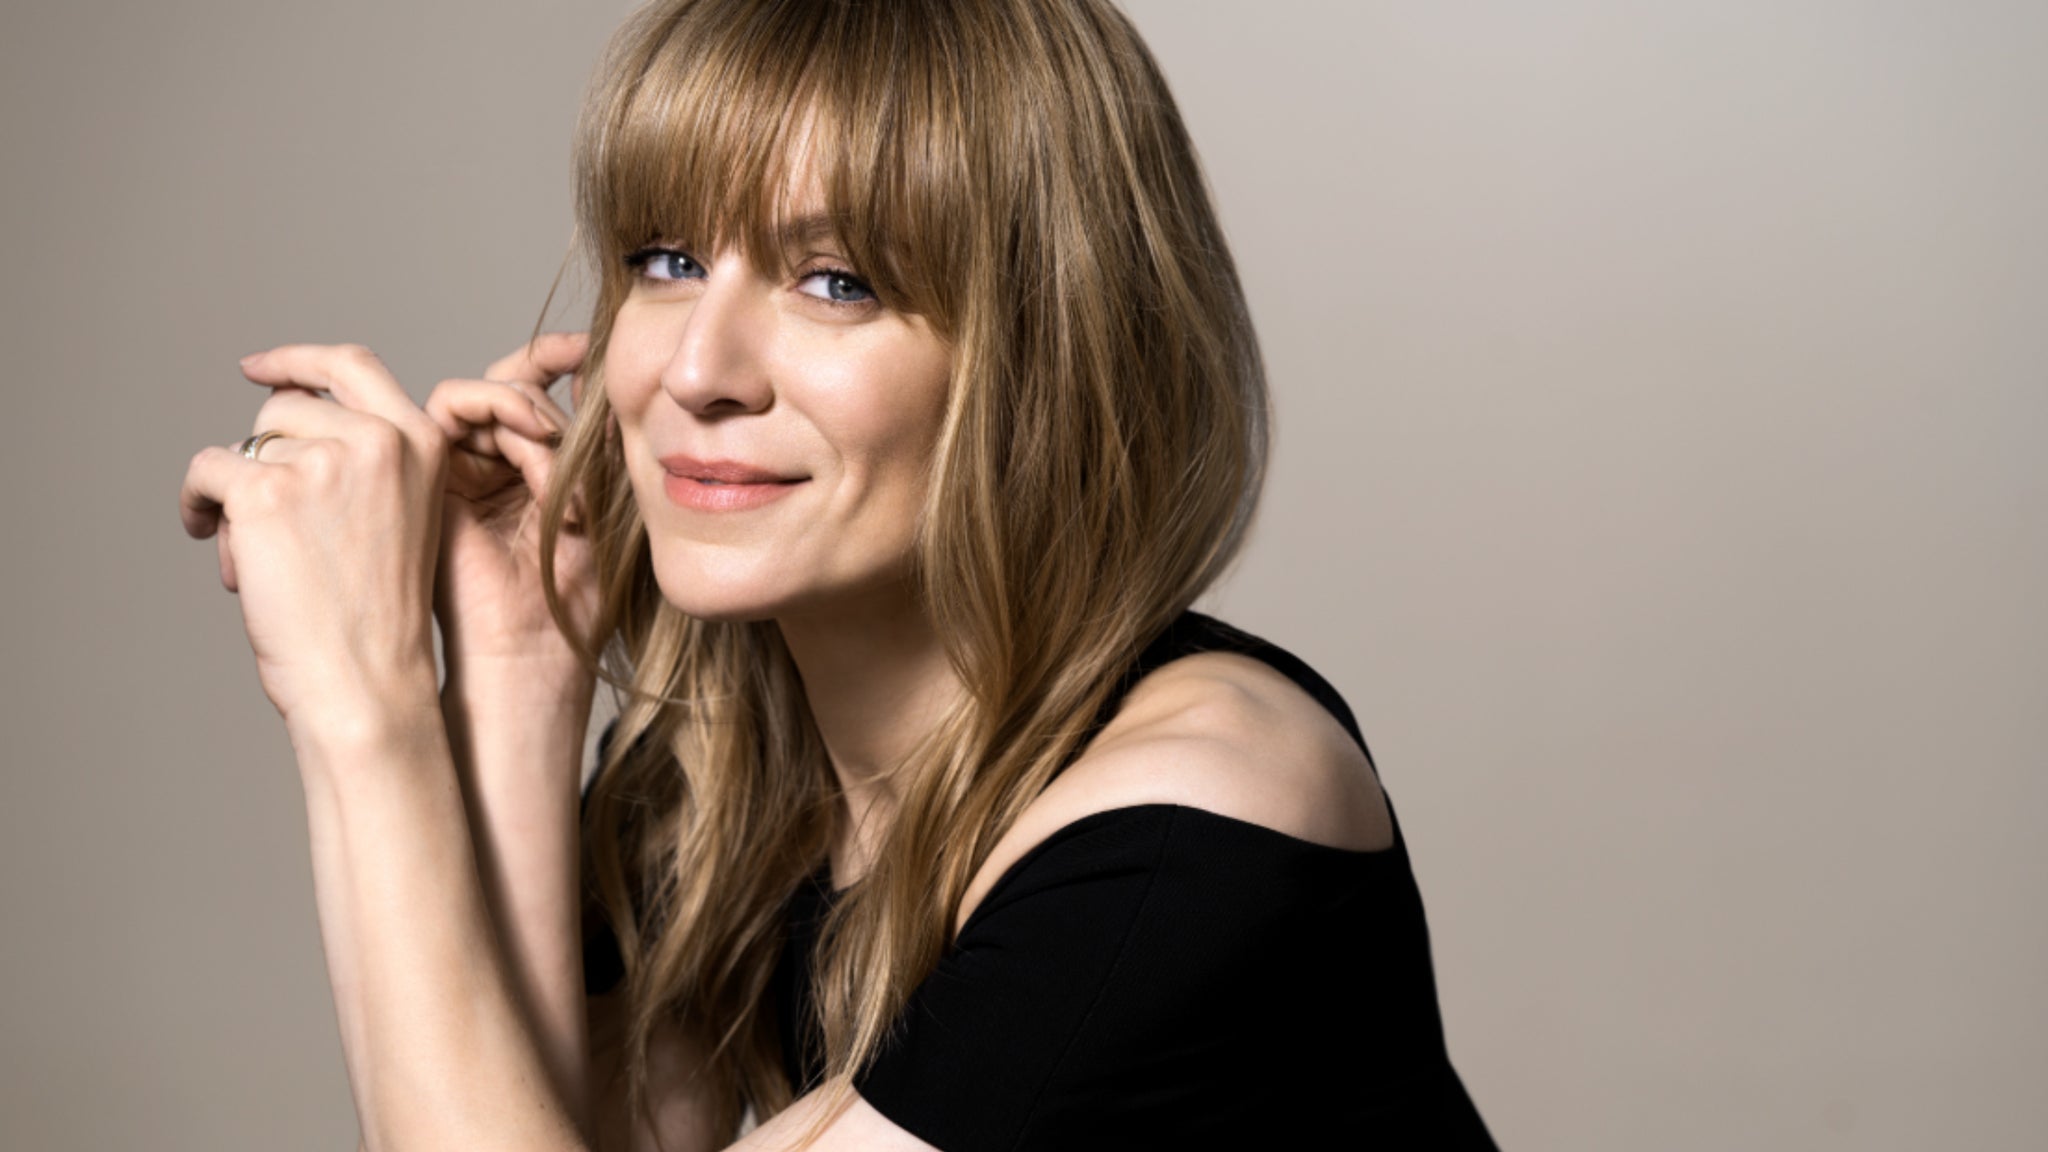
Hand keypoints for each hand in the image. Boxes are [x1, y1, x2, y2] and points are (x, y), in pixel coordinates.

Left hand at [179, 344, 447, 732]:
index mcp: (422, 441)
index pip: (351, 366)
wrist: (366, 679)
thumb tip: (278, 418)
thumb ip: (363, 461)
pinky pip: (208, 469)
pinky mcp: (268, 489)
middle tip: (268, 518)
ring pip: (246, 443)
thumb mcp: (400, 514)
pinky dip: (197, 504)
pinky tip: (210, 537)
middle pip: (286, 408)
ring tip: (258, 554)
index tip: (258, 368)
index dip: (298, 360)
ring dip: (238, 492)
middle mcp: (378, 440)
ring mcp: (324, 461)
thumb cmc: (378, 613)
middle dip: (265, 454)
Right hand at [423, 332, 598, 683]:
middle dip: (547, 396)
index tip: (587, 346)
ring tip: (557, 462)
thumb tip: (594, 373)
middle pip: (507, 385)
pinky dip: (499, 411)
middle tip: (577, 435)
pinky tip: (532, 447)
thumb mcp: (601, 504)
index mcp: (528, 472)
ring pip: (484, 393)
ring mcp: (457, 471)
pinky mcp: (430, 475)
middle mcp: (489, 466)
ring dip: (529, 412)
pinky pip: (451, 406)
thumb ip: (594, 444)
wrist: (530, 654)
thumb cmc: (573, 601)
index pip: (531, 391)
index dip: (554, 356)